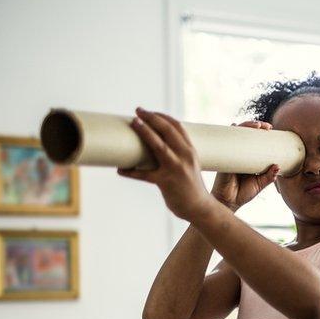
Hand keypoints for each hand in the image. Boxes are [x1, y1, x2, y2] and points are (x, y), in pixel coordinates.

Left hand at [116, 107, 215, 221]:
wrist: (199, 207)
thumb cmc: (191, 186)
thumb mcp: (190, 165)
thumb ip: (178, 153)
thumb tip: (157, 143)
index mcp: (190, 150)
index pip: (177, 126)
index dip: (162, 116)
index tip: (149, 112)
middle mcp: (185, 156)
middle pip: (167, 130)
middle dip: (151, 117)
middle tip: (138, 111)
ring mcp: (176, 169)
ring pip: (159, 146)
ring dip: (145, 132)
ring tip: (133, 123)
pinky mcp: (166, 182)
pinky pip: (144, 175)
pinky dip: (131, 172)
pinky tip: (120, 169)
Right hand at [209, 121, 280, 211]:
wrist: (229, 203)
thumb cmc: (242, 194)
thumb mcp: (260, 184)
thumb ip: (269, 176)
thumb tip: (278, 166)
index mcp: (248, 160)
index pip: (254, 142)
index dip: (262, 134)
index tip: (271, 130)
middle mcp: (239, 155)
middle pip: (246, 135)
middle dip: (256, 126)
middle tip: (267, 127)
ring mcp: (231, 155)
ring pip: (237, 135)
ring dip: (246, 126)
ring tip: (257, 126)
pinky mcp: (224, 158)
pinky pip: (226, 142)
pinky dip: (230, 132)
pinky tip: (235, 126)